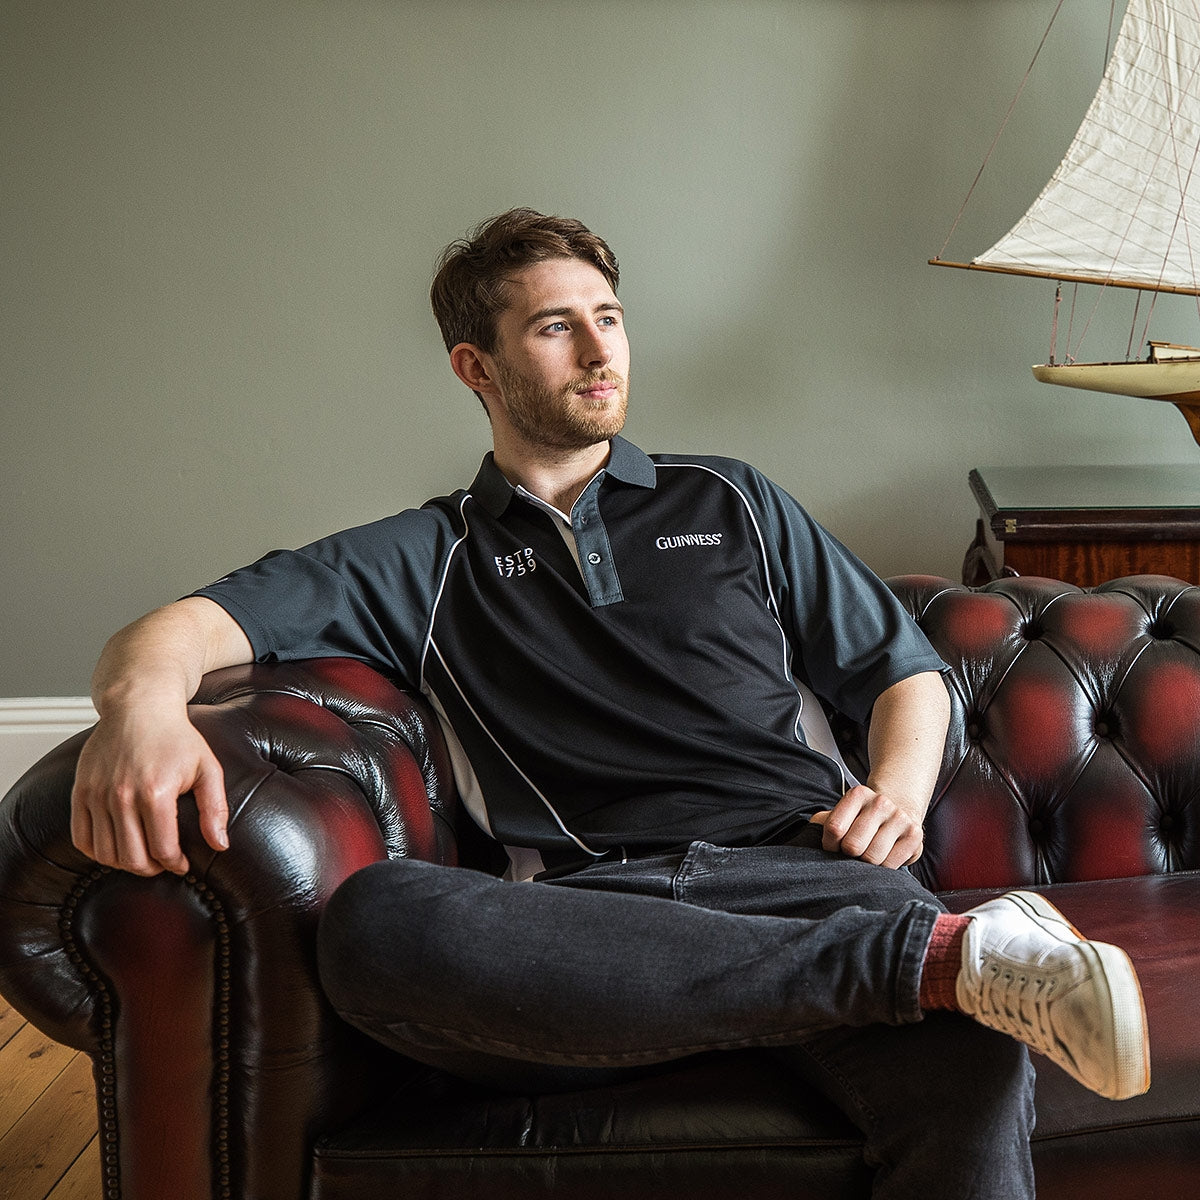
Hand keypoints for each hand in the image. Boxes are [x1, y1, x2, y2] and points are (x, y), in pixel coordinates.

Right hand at [70, 708, 228, 876]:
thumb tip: (220, 846)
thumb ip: (215, 809)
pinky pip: (81, 839)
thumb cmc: (176, 738)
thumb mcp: (207, 768)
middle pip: (132, 858)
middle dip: (152, 869)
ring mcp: (97, 794)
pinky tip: (118, 846)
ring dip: (125, 863)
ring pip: (105, 854)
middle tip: (163, 863)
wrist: (138, 708)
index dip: (175, 864)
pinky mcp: (80, 792)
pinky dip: (98, 852)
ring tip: (143, 855)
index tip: (182, 864)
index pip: (162, 849)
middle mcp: (121, 796)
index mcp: (155, 792)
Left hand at [808, 783, 924, 868]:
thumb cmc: (862, 818)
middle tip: (853, 853)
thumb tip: (809, 841)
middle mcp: (880, 802)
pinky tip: (883, 857)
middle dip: (849, 855)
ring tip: (867, 854)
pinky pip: (891, 864)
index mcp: (858, 794)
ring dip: (866, 864)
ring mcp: (900, 818)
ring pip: (872, 857)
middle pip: (853, 846)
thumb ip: (823, 823)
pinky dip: (883, 868)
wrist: (899, 809)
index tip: (834, 847)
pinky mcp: (915, 836)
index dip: (830, 845)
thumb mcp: (841, 813)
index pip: (834, 829)